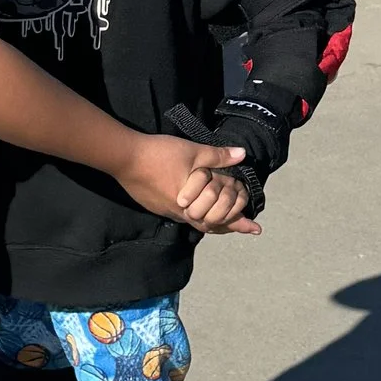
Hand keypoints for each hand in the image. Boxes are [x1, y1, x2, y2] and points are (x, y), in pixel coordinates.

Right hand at [120, 134, 255, 234]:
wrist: (124, 158)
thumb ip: (217, 156)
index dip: (239, 224)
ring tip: (221, 216)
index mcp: (191, 204)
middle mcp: (179, 213)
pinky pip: (179, 214)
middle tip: (242, 223)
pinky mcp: (154, 205)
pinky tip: (195, 205)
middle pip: (207, 225)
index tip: (256, 229)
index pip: (220, 220)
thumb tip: (242, 155)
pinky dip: (193, 212)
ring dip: (209, 217)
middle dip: (226, 223)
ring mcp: (165, 210)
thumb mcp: (192, 151)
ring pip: (193, 220)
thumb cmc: (159, 154)